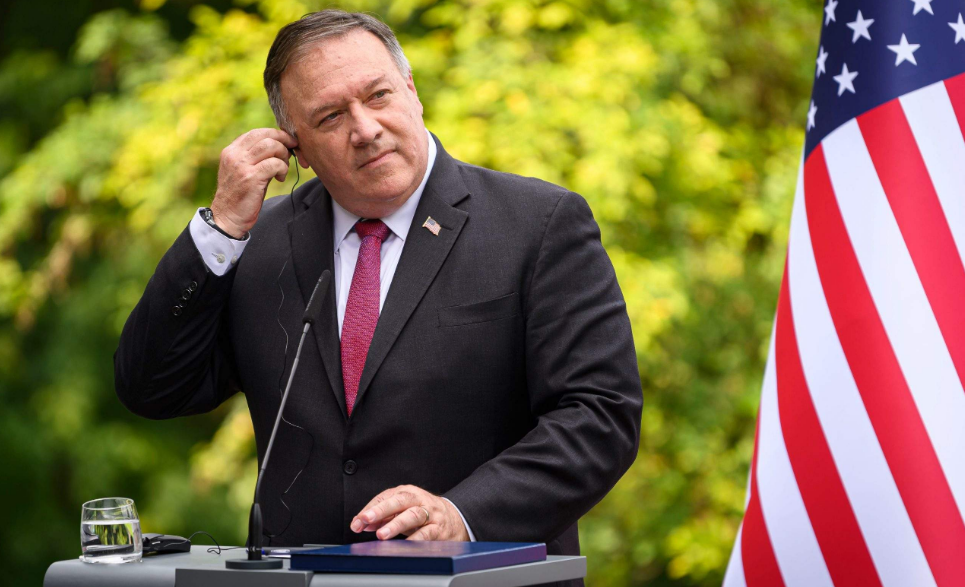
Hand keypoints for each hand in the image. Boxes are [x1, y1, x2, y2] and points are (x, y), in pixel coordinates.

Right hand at [210, 128, 297, 237]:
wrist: (228, 217)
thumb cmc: (241, 196)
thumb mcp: (245, 172)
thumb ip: (258, 158)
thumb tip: (281, 147)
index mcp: (231, 151)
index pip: (256, 132)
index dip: (276, 135)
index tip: (288, 142)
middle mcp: (234, 154)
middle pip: (265, 135)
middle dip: (284, 141)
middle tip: (293, 152)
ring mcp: (241, 165)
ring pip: (271, 146)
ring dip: (283, 155)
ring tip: (283, 168)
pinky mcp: (250, 177)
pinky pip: (274, 164)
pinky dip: (282, 168)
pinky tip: (280, 178)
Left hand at [350, 485, 469, 541]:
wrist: (455, 519)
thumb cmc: (424, 513)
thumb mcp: (403, 511)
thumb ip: (382, 517)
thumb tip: (361, 523)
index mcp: (407, 493)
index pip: (386, 497)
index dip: (371, 509)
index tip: (358, 521)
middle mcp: (419, 500)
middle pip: (399, 501)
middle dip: (381, 510)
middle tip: (366, 519)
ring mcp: (430, 513)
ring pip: (413, 515)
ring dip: (396, 524)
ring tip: (382, 534)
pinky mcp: (439, 528)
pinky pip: (427, 532)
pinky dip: (416, 538)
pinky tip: (405, 544)